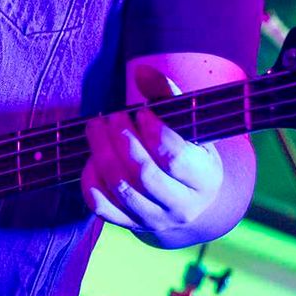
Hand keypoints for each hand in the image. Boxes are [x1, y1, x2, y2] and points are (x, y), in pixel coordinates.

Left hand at [80, 69, 224, 244]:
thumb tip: (141, 71)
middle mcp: (182, 206)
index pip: (174, 158)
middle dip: (121, 139)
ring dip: (102, 153)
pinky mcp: (129, 225)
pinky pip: (101, 206)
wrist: (188, 199)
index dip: (153, 131)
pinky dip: (91, 179)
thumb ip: (167, 94)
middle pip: (143, 174)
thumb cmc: (188, 150)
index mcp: (204, 178)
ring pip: (120, 189)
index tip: (141, 111)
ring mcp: (154, 220)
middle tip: (112, 116)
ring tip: (96, 127)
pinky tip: (93, 156)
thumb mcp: (189, 123)